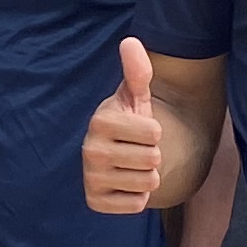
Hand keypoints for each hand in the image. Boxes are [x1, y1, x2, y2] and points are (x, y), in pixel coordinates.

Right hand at [82, 39, 163, 215]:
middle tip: (137, 151)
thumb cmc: (129, 123)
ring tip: (132, 167)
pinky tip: (125, 185)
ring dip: (147, 177)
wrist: (115, 157)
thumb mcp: (136, 97)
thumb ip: (137, 71)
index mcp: (101, 120)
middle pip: (152, 159)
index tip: (141, 131)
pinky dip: (137, 198)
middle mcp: (90, 150)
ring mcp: (90, 177)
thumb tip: (130, 41)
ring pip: (147, 183)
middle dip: (152, 156)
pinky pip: (136, 205)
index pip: (154, 133)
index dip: (155, 133)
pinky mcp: (94, 202)